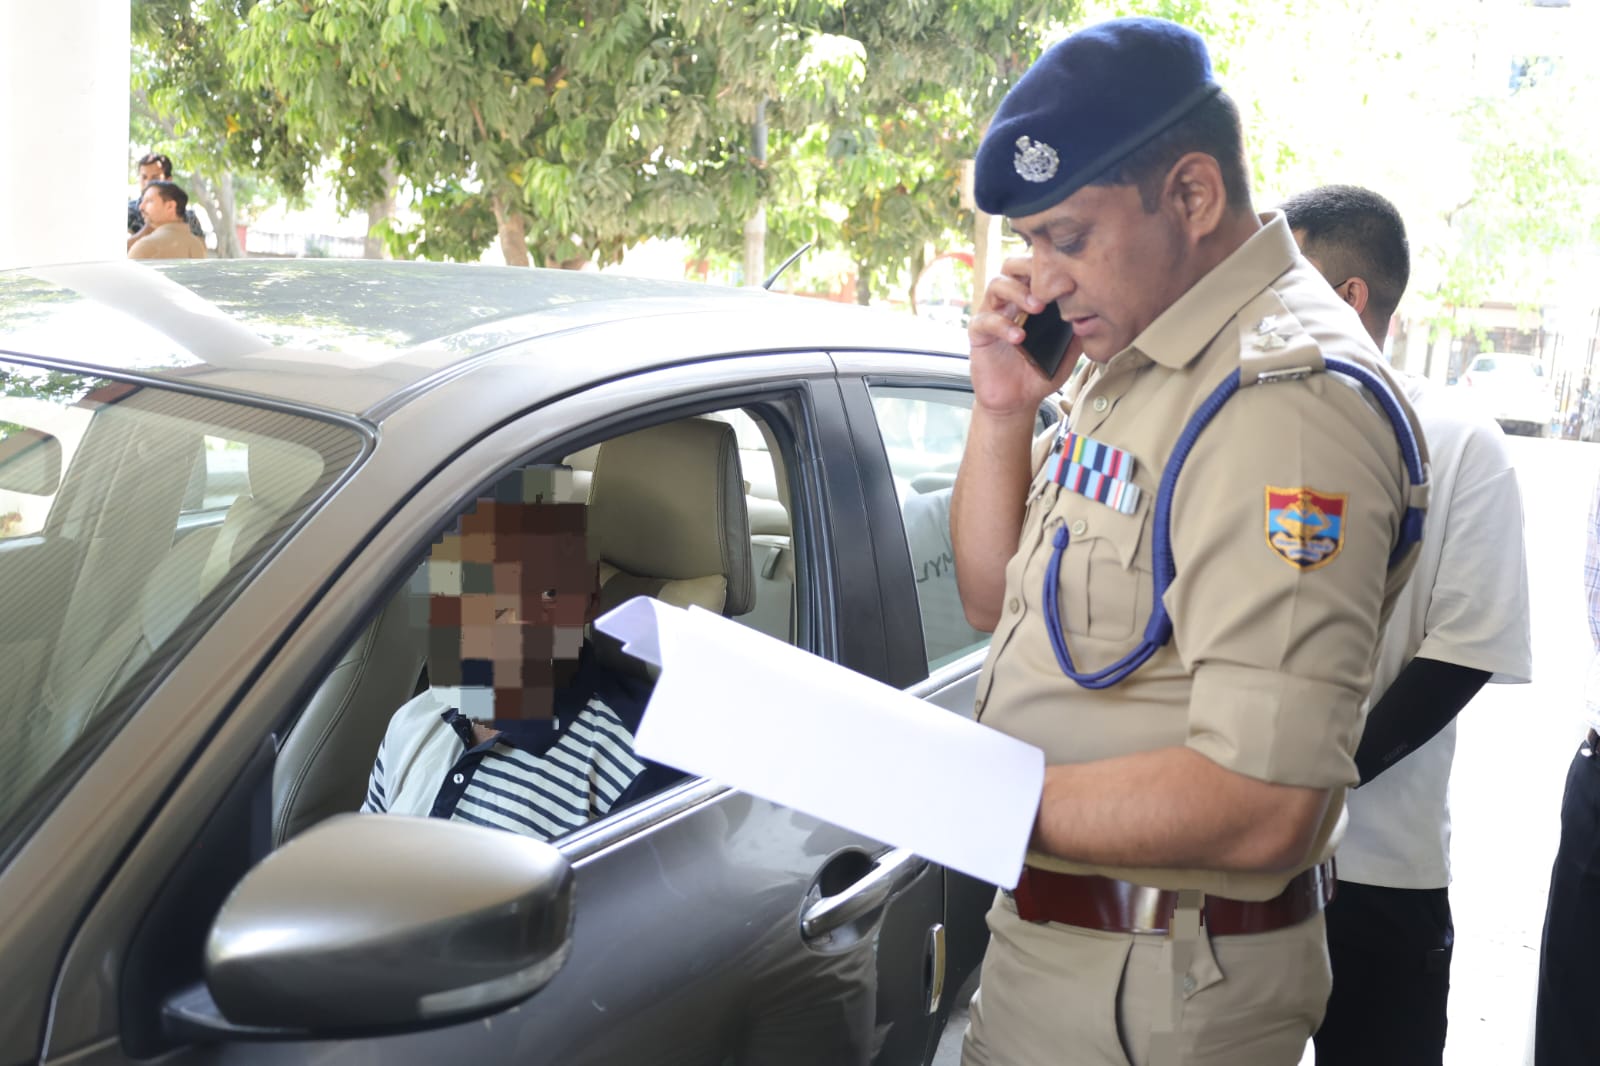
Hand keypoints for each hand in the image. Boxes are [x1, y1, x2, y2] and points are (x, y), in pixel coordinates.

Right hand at [968, 256, 1079, 416]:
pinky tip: (1019, 337)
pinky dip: (1003, 325)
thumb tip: (1095, 312)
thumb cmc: (1039, 373)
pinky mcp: (979, 333)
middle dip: (1029, 269)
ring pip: (997, 285)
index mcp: (1030, 299)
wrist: (1017, 402)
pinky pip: (985, 320)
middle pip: (1011, 266)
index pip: (1035, 268)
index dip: (1048, 266)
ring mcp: (992, 314)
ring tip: (1037, 308)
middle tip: (1049, 287)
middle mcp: (1010, 302)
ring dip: (1018, 292)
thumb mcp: (1067, 351)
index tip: (1069, 277)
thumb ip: (1077, 330)